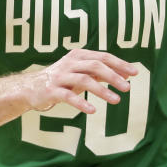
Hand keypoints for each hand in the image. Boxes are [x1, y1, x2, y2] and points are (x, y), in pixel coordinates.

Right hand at [21, 49, 137, 113]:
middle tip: (127, 88)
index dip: (119, 64)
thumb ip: (101, 72)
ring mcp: (60, 76)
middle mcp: (70, 63)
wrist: (31, 88)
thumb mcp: (81, 72)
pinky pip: (68, 96)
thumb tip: (125, 74)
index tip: (135, 72)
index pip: (103, 57)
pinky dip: (81, 103)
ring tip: (116, 100)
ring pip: (84, 80)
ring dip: (102, 90)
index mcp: (78, 56)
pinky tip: (92, 110)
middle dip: (113, 76)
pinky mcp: (52, 91)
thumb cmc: (61, 79)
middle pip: (95, 66)